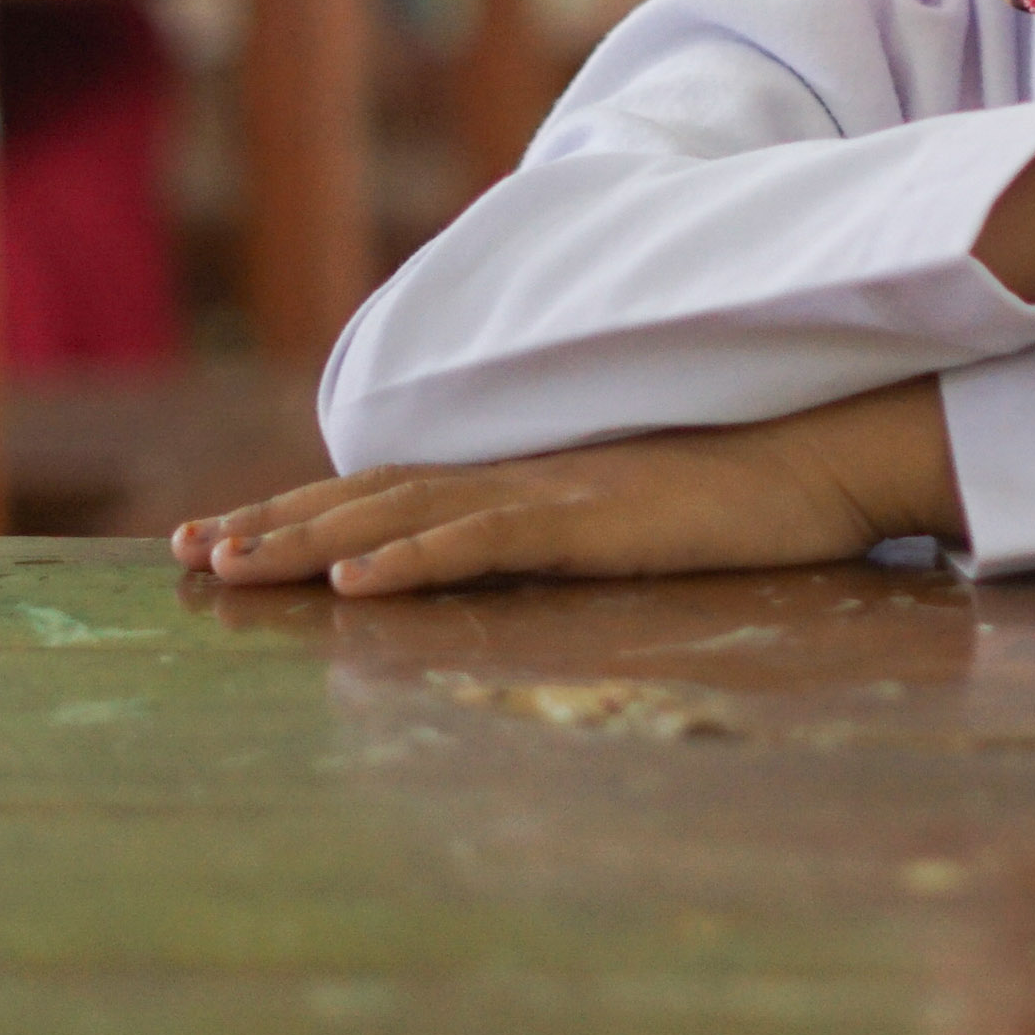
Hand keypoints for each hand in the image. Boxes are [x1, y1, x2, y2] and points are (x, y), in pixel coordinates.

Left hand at [172, 382, 959, 597]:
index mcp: (543, 477)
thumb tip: (536, 558)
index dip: (315, 509)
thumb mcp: (658, 513)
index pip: (407, 490)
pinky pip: (485, 540)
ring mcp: (561, 492)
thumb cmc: (772, 490)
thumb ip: (592, 526)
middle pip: (382, 494)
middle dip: (279, 522)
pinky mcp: (595, 517)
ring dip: (312, 538)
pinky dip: (412, 556)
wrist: (845, 452)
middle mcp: (534, 476)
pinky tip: (352, 582)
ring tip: (232, 565)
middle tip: (190, 552)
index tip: (234, 534)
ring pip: (409, 512)